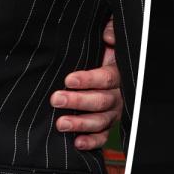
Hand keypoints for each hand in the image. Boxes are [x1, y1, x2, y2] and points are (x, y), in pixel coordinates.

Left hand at [50, 19, 122, 149]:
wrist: (102, 69)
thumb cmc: (101, 52)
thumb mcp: (107, 38)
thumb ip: (111, 31)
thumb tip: (108, 36)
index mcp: (117, 73)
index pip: (106, 78)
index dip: (88, 80)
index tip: (68, 80)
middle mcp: (117, 95)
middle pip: (101, 101)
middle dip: (77, 101)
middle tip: (56, 99)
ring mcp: (113, 112)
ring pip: (100, 121)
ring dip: (81, 123)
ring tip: (61, 124)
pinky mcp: (106, 125)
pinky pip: (102, 137)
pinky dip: (92, 142)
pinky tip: (77, 142)